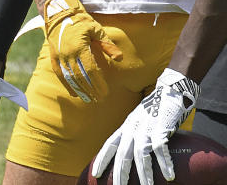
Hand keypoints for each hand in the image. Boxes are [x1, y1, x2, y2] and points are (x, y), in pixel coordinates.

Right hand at [43, 0, 124, 101]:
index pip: (90, 71)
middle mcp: (68, 54)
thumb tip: (119, 58)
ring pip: (70, 78)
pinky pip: (60, 74)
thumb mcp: (96, 29)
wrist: (59, 14)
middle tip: (100, 99)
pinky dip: (66, 84)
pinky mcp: (54, 56)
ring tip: (89, 99)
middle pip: (80, 77)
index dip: (98, 83)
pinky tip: (74, 93)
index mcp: (80, 47)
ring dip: (80, 90)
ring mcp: (59, 56)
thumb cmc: (80, 21)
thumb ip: (107, 45)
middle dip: (90, 90)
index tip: (105, 93)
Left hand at [92, 68, 199, 184]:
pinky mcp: (161, 127)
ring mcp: (146, 127)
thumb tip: (132, 154)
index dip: (102, 159)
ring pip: (141, 154)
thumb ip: (135, 135)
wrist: (169, 91)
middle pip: (123, 154)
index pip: (109, 144)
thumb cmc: (155, 109)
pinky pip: (160, 148)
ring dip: (145, 173)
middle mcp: (133, 128)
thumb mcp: (139, 121)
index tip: (95, 173)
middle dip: (120, 173)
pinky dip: (164, 162)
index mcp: (126, 127)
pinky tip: (169, 175)